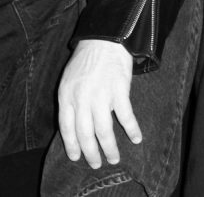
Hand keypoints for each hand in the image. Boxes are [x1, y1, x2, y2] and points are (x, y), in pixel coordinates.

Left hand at [57, 39, 141, 168]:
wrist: (105, 39)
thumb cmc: (87, 58)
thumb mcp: (69, 78)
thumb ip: (71, 100)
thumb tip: (74, 124)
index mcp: (67, 95)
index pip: (67, 128)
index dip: (72, 145)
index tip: (76, 157)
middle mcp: (82, 98)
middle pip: (85, 134)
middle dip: (91, 153)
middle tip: (96, 164)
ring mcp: (101, 95)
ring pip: (104, 131)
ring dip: (110, 148)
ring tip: (114, 158)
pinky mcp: (119, 90)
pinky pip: (126, 116)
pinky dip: (132, 130)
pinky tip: (136, 139)